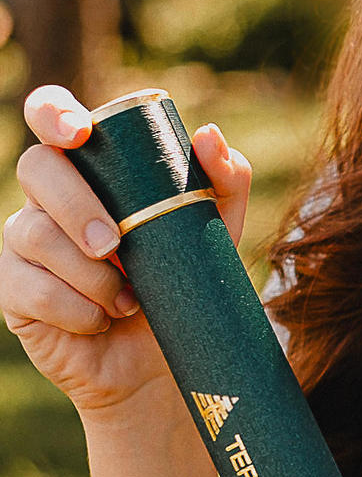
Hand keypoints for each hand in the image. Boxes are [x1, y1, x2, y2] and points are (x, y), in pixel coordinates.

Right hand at [0, 85, 251, 415]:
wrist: (163, 363)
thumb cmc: (184, 285)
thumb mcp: (217, 234)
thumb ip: (225, 182)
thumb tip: (206, 135)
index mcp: (91, 169)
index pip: (51, 115)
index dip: (54, 112)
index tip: (79, 132)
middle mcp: (49, 198)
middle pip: (36, 168)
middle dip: (77, 205)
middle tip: (116, 245)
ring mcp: (25, 243)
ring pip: (32, 232)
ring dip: (86, 271)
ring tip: (128, 300)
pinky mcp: (14, 291)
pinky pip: (27, 287)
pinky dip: (73, 307)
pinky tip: (100, 321)